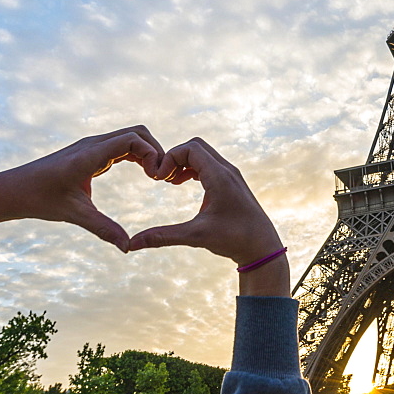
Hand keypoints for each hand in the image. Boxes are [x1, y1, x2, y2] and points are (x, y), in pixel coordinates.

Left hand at [0, 126, 162, 251]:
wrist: (12, 190)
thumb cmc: (39, 199)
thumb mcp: (74, 214)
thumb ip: (103, 228)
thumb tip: (127, 247)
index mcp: (90, 155)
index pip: (132, 139)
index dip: (152, 153)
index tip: (156, 177)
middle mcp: (93, 144)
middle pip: (137, 133)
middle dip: (155, 151)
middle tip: (162, 177)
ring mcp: (91, 146)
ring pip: (130, 137)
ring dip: (147, 152)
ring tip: (155, 176)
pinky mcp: (90, 152)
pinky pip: (121, 145)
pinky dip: (137, 155)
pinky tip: (142, 173)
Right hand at [128, 138, 288, 295]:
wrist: (262, 246)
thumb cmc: (233, 239)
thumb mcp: (195, 237)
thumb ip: (163, 236)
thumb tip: (131, 245)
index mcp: (219, 176)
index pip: (190, 148)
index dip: (170, 158)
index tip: (158, 180)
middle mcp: (227, 170)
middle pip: (196, 146)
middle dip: (175, 157)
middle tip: (162, 178)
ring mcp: (231, 175)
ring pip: (203, 154)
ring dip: (184, 162)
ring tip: (169, 182)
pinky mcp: (231, 182)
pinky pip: (209, 164)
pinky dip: (193, 168)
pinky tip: (180, 184)